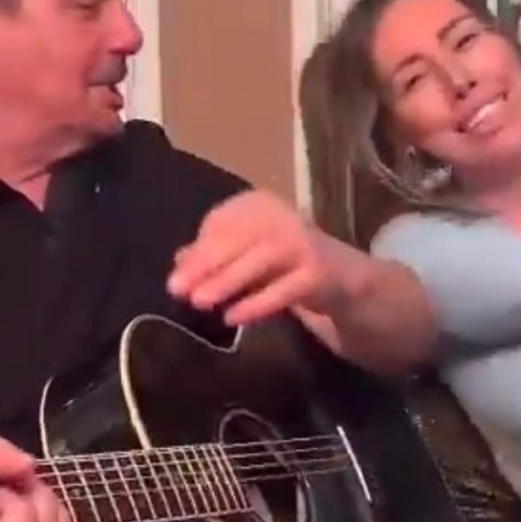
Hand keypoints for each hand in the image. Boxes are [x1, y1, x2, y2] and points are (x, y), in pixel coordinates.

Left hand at [167, 190, 367, 326]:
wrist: (344, 279)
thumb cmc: (284, 263)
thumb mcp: (247, 255)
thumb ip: (214, 255)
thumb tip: (179, 262)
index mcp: (261, 204)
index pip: (222, 221)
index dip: (198, 249)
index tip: (176, 275)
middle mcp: (284, 215)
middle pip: (238, 237)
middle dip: (205, 265)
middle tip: (178, 291)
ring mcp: (305, 242)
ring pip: (260, 259)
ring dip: (226, 281)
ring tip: (199, 303)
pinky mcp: (319, 272)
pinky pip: (284, 289)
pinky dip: (257, 302)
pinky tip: (233, 316)